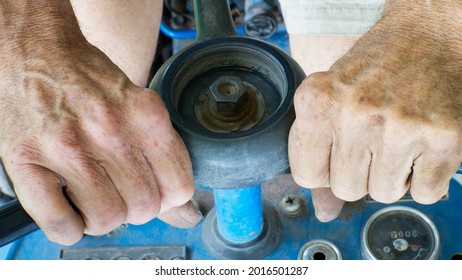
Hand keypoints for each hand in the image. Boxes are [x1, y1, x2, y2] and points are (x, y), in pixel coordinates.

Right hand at [0, 1, 200, 244]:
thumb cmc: (90, 80)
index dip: (168, 198)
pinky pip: (61, 224)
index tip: (152, 191)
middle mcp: (111, 130)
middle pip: (145, 207)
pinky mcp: (26, 159)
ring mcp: (66, 145)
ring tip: (91, 198)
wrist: (34, 49)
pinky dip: (69, 229)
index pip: (179, 187)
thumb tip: (188, 216)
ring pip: (107, 219)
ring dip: (102, 220)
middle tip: (118, 191)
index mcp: (146, 116)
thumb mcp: (139, 109)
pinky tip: (68, 211)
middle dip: (135, 209)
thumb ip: (166, 161)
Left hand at [289, 0, 461, 220]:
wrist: (427, 36)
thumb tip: (324, 213)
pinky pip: (424, 193)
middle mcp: (355, 114)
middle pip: (345, 188)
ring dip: (390, 175)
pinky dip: (423, 178)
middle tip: (372, 140)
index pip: (307, 175)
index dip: (324, 167)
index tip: (338, 150)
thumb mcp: (331, 99)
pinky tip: (420, 146)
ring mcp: (400, 126)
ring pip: (383, 194)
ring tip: (396, 139)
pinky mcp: (443, 138)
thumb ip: (320, 154)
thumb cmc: (374, 69)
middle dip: (358, 172)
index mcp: (317, 102)